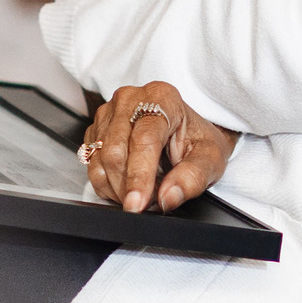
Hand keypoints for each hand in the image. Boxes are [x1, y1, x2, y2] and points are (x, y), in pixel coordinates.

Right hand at [80, 82, 237, 212]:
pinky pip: (91, 164)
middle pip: (116, 150)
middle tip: (147, 202)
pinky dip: (107, 184)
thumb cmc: (198, 141)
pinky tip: (127, 185)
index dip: (139, 175)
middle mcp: (131, 100)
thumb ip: (193, 177)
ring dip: (117, 187)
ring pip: (99, 159)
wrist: (187, 131)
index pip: (144, 139)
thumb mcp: (210, 158)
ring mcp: (109, 112)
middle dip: (128, 186)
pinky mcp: (96, 129)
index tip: (137, 204)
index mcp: (162, 98)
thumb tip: (168, 198)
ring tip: (142, 192)